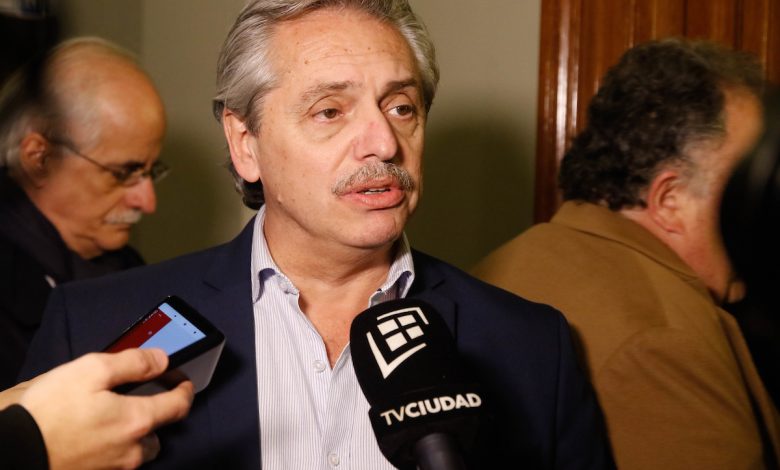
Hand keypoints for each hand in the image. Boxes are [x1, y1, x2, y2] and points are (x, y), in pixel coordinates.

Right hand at [17, 348, 193, 469]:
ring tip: (115, 418)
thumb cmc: (51, 410)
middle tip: (140, 399)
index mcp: (137, 420)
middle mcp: (132, 449)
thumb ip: (133, 363)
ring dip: (135, 435)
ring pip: (138, 451)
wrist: (16, 451)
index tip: (183, 381)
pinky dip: (114, 448)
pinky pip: (117, 461)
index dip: (184, 390)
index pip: (179, 406)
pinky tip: (96, 435)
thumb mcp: (91, 370)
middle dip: (155, 415)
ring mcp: (115, 467)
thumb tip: (161, 360)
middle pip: (159, 432)